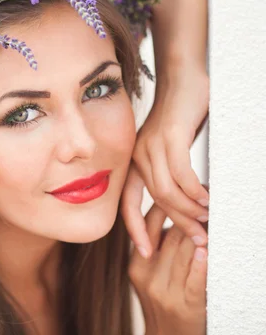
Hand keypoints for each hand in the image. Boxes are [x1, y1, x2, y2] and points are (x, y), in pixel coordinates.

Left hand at [121, 70, 209, 257]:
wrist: (183, 81)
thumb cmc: (180, 118)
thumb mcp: (169, 150)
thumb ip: (169, 174)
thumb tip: (182, 202)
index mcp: (134, 162)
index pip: (127, 203)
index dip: (134, 230)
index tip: (145, 253)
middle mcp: (138, 156)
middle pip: (154, 201)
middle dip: (177, 224)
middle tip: (199, 239)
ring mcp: (152, 146)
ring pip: (166, 190)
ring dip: (189, 209)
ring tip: (207, 218)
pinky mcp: (170, 136)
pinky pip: (180, 173)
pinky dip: (194, 189)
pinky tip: (206, 197)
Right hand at [128, 203, 207, 334]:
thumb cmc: (162, 301)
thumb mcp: (148, 274)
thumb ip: (154, 247)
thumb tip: (170, 212)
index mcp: (137, 264)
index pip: (149, 224)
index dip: (167, 203)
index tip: (182, 187)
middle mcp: (148, 276)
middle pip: (171, 235)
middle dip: (190, 214)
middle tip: (205, 196)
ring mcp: (166, 291)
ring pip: (184, 253)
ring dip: (200, 233)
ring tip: (213, 215)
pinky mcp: (186, 306)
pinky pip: (194, 280)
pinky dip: (200, 264)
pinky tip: (205, 250)